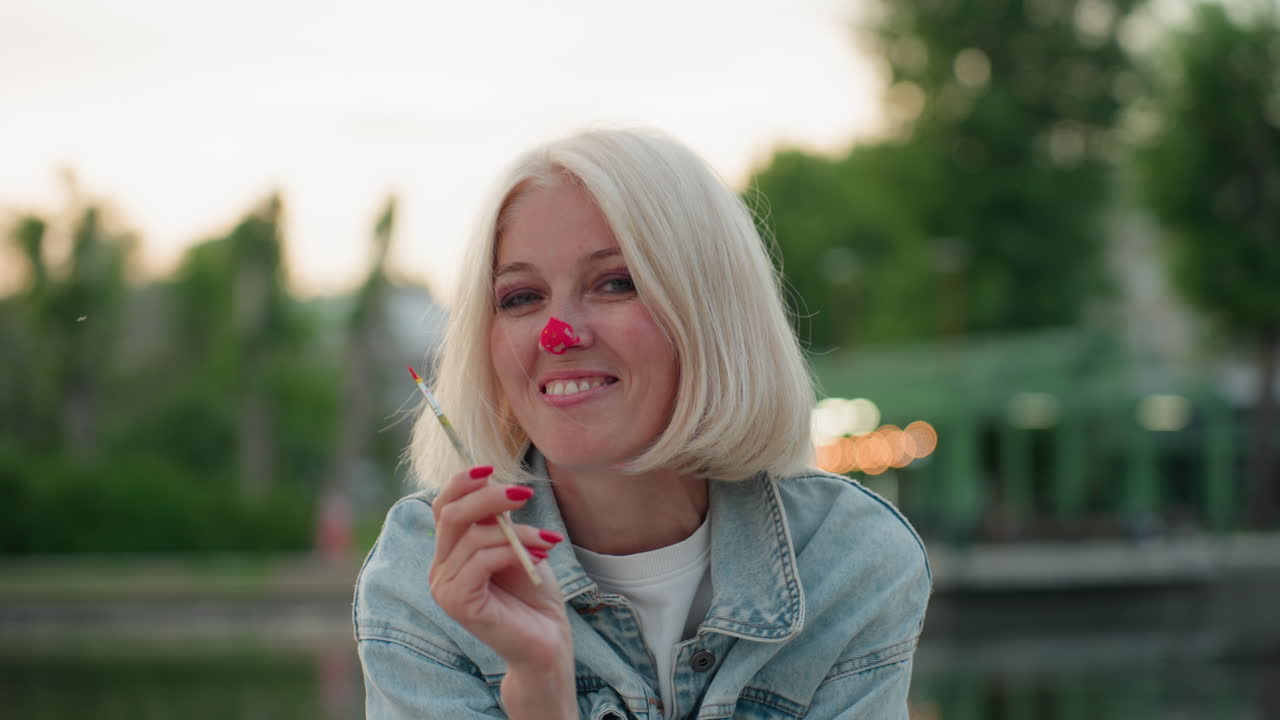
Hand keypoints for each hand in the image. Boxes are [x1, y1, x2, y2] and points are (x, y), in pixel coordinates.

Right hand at [429, 466, 572, 672]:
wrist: (547, 641)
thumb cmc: (534, 593)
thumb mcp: (516, 545)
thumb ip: (497, 520)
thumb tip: (490, 481)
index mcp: (450, 551)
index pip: (442, 506)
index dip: (461, 482)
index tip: (491, 469)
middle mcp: (440, 568)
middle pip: (451, 515)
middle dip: (489, 497)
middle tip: (525, 494)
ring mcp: (445, 588)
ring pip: (474, 537)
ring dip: (517, 532)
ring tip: (547, 540)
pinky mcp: (457, 603)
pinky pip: (481, 560)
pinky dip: (512, 552)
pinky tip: (538, 556)